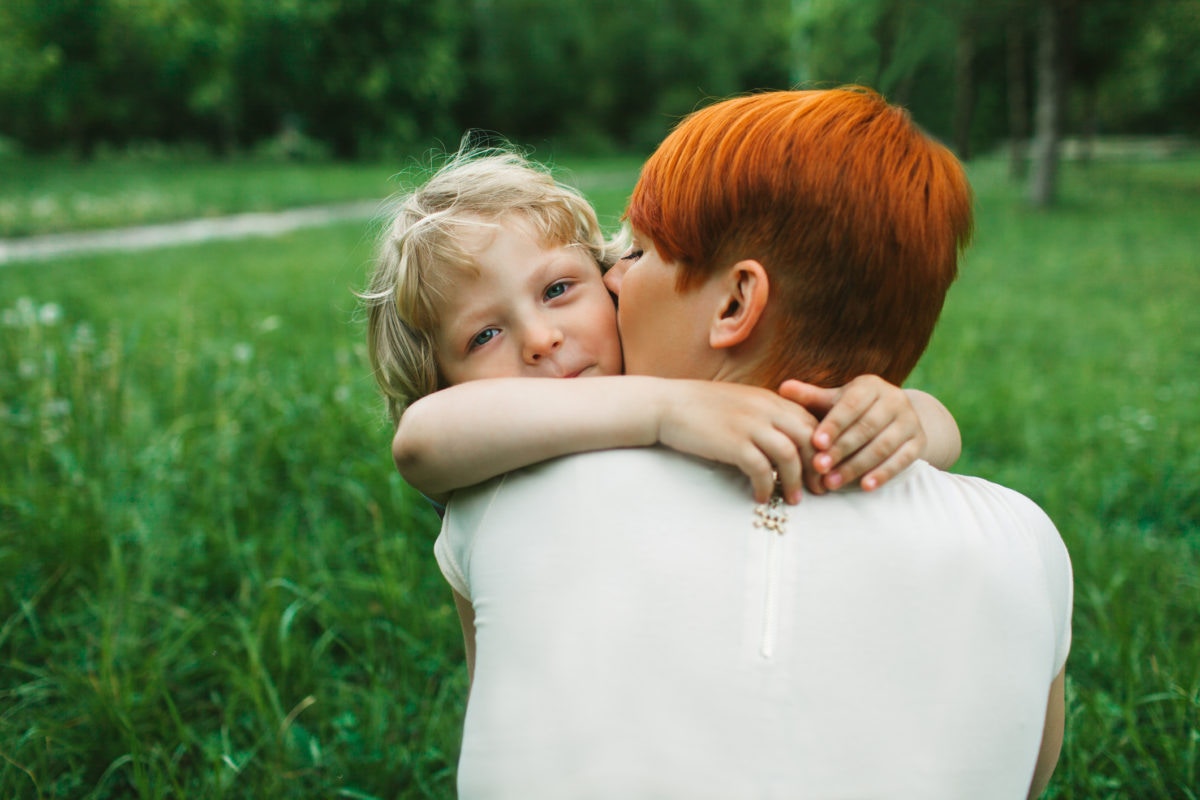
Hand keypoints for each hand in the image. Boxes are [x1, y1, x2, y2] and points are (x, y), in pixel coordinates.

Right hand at [656, 381, 819, 503]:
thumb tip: (786, 440)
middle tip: (819, 489)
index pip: (811, 422)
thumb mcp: (741, 402)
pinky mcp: (733, 442)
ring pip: (789, 455)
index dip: (823, 448)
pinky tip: (762, 497)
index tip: (823, 470)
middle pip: (809, 439)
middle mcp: (765, 409)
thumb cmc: (701, 407)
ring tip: (794, 499)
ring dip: (795, 482)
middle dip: (818, 467)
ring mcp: (749, 425)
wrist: (666, 404)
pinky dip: (766, 486)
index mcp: (770, 398)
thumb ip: (766, 415)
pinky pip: (761, 469)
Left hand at [778, 376, 925, 492]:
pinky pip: (902, 460)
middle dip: (841, 449)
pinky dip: (883, 474)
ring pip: (882, 446)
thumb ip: (809, 397)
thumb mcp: (833, 401)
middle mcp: (894, 399)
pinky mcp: (918, 442)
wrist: (895, 418)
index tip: (816, 443)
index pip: (852, 405)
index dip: (834, 425)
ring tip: (832, 483)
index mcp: (870, 386)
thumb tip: (782, 388)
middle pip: (866, 428)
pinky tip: (864, 487)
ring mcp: (910, 421)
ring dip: (856, 466)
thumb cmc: (852, 410)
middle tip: (819, 467)